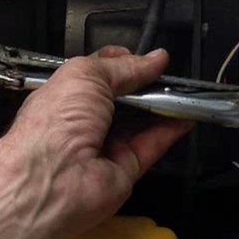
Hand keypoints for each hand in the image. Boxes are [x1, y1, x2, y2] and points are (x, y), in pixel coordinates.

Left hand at [0, 47, 192, 238]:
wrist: (50, 180)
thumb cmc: (58, 117)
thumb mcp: (86, 76)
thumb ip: (123, 67)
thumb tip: (156, 58)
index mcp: (65, 94)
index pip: (97, 74)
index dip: (122, 63)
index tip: (150, 58)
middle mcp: (83, 120)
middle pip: (121, 99)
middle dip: (145, 85)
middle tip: (173, 74)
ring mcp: (103, 147)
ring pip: (138, 123)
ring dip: (162, 106)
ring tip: (188, 91)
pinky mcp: (123, 171)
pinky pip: (149, 147)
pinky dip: (169, 131)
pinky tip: (188, 115)